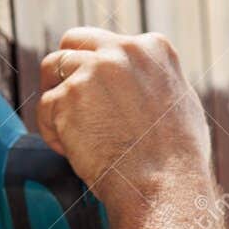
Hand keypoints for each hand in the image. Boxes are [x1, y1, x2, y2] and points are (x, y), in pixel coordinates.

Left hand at [38, 27, 212, 221]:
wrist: (163, 187)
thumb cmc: (178, 161)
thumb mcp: (182, 105)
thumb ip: (157, 84)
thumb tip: (142, 85)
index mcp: (154, 49)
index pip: (113, 45)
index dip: (103, 72)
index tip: (103, 99)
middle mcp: (123, 51)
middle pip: (74, 41)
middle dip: (67, 68)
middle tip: (70, 101)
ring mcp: (93, 71)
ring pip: (52, 69)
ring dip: (56, 98)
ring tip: (70, 131)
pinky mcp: (67, 96)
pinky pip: (46, 107)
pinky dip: (53, 131)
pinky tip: (72, 152)